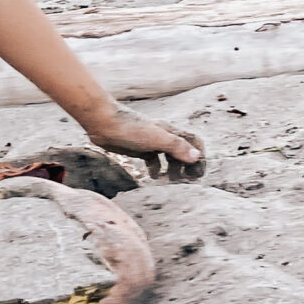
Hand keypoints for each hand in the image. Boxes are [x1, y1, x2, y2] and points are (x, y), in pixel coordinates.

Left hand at [76, 108, 204, 182]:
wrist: (103, 123)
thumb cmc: (131, 128)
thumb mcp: (156, 139)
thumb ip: (177, 147)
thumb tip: (197, 156)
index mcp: (171, 132)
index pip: (194, 142)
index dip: (199, 156)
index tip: (197, 173)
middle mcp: (164, 135)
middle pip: (183, 151)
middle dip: (186, 166)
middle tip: (184, 181)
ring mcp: (151, 142)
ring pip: (168, 157)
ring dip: (173, 169)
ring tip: (171, 180)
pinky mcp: (140, 148)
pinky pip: (153, 160)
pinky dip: (156, 169)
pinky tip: (153, 176)